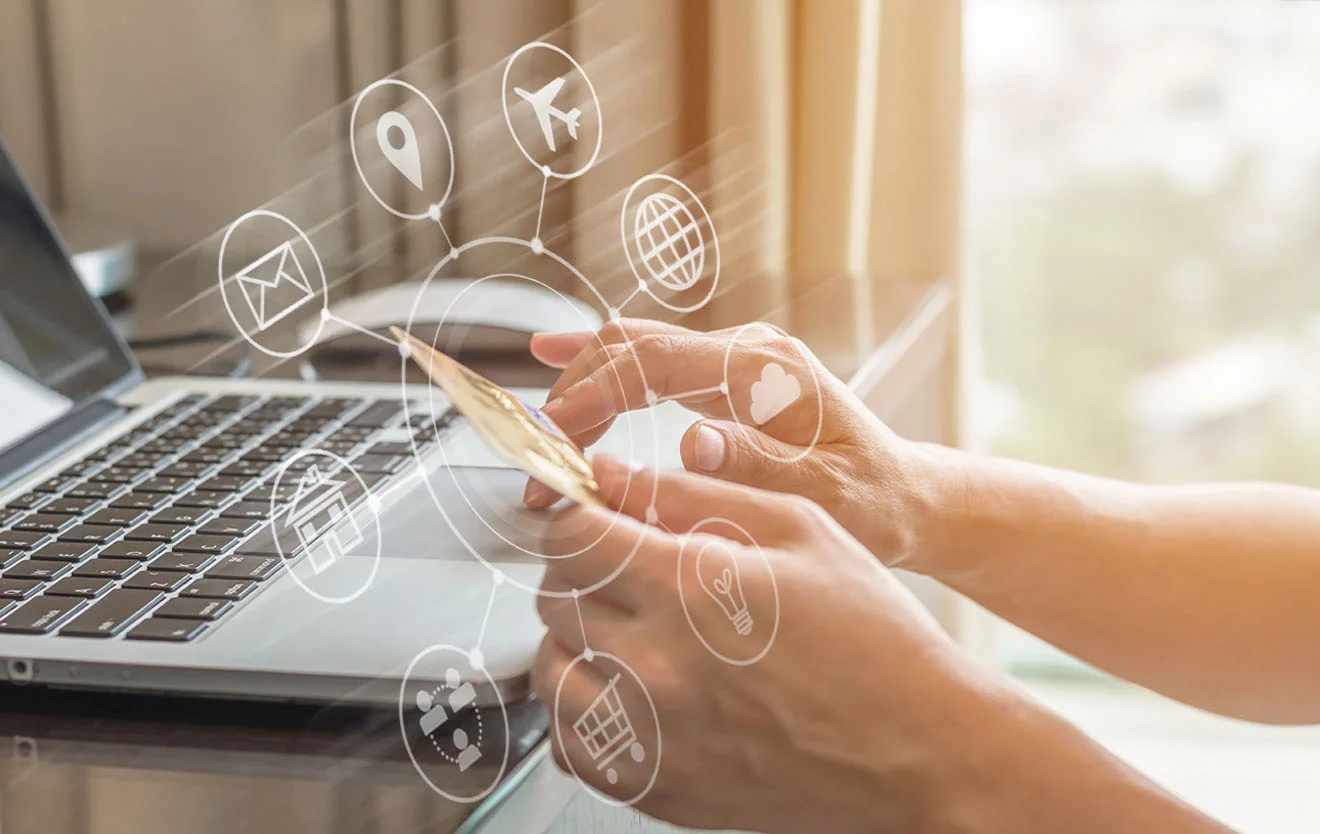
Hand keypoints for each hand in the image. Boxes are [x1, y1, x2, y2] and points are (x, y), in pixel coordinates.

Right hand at [527, 319, 939, 569]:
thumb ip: (758, 467)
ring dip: (580, 386)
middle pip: (634, 347)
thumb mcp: (824, 496)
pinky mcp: (723, 379)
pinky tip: (556, 358)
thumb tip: (694, 443)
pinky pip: (649, 361)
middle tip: (538, 460)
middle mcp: (747, 351)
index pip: (658, 362)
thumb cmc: (871, 502)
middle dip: (574, 394)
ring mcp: (733, 360)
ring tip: (540, 438)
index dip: (597, 392)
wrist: (902, 495)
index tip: (555, 433)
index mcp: (766, 369)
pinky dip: (601, 369)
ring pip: (634, 348)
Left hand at [533, 456, 991, 832]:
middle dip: (580, 571)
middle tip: (627, 570)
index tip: (598, 519)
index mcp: (688, 590)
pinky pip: (570, 742)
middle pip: (553, 599)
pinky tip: (630, 690)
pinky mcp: (655, 788)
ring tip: (630, 629)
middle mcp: (655, 668)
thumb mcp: (801, 530)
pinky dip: (584, 710)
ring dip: (576, 639)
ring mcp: (650, 737)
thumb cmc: (874, 640)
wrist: (919, 750)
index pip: (571, 536)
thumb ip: (696, 495)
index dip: (578, 515)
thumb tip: (614, 476)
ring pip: (551, 671)